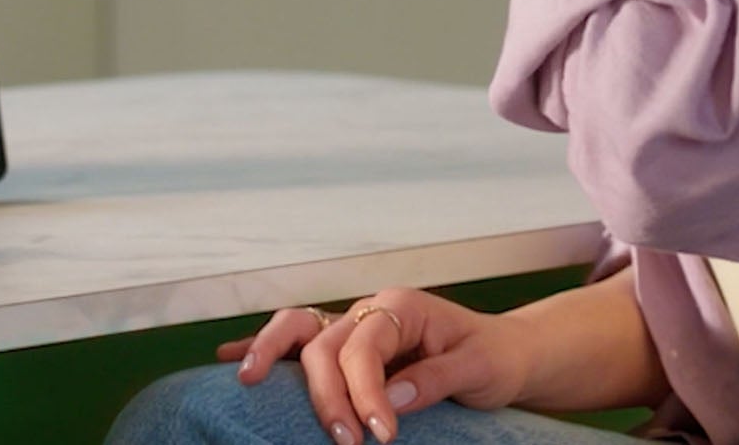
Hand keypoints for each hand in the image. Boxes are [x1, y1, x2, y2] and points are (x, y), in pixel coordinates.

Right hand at [216, 288, 533, 444]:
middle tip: (345, 441)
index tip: (380, 434)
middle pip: (324, 343)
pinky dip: (264, 348)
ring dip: (272, 354)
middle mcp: (368, 311)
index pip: (365, 346)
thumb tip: (392, 397)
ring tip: (250, 380)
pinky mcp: (344, 347)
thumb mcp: (479, 368)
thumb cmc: (493, 356)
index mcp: (401, 306)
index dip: (366, 391)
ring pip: (297, 329)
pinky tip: (233, 360)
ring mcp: (351, 326)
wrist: (505, 353)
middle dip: (326, 394)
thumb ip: (434, 377)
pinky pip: (296, 341)